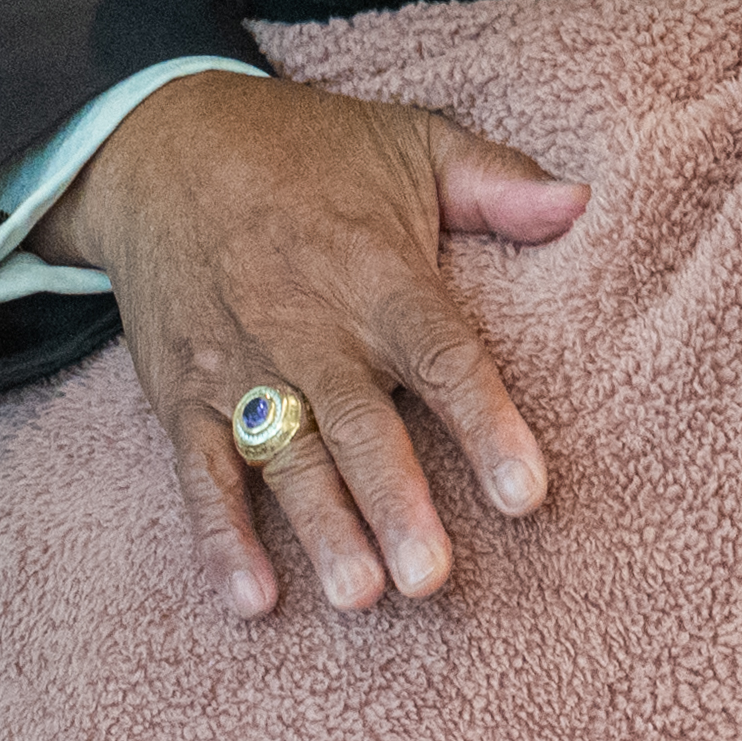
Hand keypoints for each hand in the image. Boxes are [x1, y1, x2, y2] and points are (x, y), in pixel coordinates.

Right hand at [41, 71, 589, 615]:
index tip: (527, 494)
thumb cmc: (307, 151)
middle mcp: (309, 327)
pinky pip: (201, 474)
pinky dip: (221, 537)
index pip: (440, 355)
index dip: (486, 423)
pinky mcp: (181, 394)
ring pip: (286, 459)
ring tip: (360, 597)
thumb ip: (498, 182)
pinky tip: (254, 597)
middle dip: (395, 501)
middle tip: (432, 577)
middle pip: (359, 425)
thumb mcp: (410, 142)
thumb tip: (583, 204)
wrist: (158, 144)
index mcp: (376, 274)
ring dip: (321, 529)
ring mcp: (239, 366)